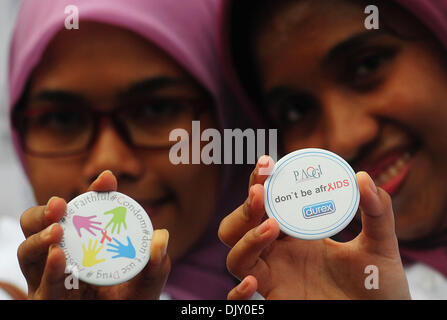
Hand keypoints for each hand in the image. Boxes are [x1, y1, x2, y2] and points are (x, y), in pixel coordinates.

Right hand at [18, 170, 170, 298]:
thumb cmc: (132, 300)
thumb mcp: (148, 280)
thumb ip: (156, 262)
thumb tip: (162, 236)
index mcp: (85, 244)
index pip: (82, 212)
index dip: (94, 193)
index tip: (107, 180)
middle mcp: (62, 257)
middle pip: (39, 227)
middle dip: (44, 212)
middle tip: (59, 205)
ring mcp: (50, 279)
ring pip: (28, 253)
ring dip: (39, 238)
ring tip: (56, 230)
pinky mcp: (48, 300)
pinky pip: (41, 285)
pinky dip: (48, 270)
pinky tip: (58, 257)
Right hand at [219, 156, 410, 299]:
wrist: (382, 319)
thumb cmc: (378, 286)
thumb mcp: (380, 245)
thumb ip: (377, 212)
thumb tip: (363, 178)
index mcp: (297, 232)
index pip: (268, 202)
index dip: (261, 181)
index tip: (267, 163)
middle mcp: (279, 252)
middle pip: (238, 226)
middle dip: (244, 207)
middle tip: (260, 192)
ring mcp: (274, 277)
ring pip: (235, 256)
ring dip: (245, 238)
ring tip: (271, 226)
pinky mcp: (276, 301)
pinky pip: (237, 299)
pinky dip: (237, 292)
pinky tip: (253, 283)